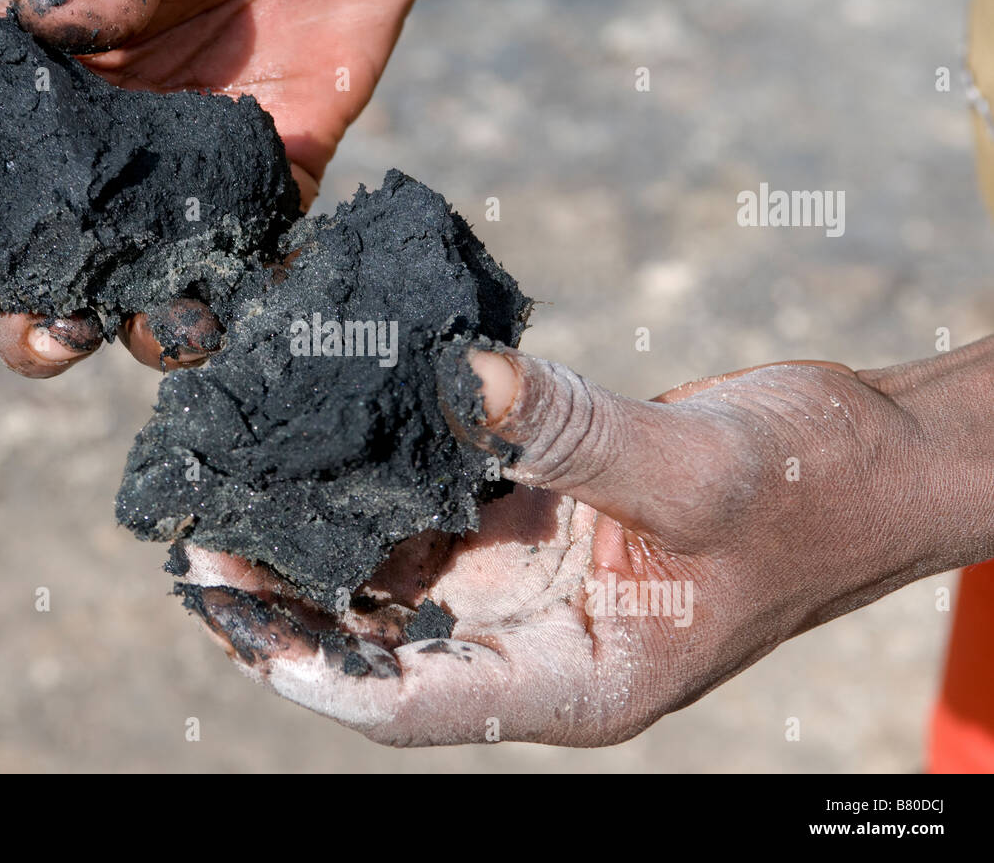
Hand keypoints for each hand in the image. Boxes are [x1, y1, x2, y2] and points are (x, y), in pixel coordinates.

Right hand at [0, 0, 456, 375]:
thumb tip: (53, 29)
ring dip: (138, 330)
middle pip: (37, 263)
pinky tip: (249, 308)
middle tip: (60, 333)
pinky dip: (247, 300)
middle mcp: (101, 150)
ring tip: (167, 332)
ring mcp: (181, 182)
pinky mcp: (264, 192)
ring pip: (135, 287)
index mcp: (41, 80)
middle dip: (29, 320)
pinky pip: (247, 266)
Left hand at [174, 338, 993, 745]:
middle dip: (291, 602)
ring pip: (402, 582)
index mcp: (579, 678)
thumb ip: (570, 431)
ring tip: (240, 491)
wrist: (880, 458)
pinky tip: (332, 447)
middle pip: (384, 643)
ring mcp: (540, 587)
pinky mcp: (544, 528)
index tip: (224, 610)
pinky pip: (443, 517)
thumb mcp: (694, 468)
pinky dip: (386, 487)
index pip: (411, 700)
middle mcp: (543, 645)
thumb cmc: (818, 489)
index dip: (310, 665)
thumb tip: (455, 377)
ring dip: (326, 543)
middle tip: (198, 539)